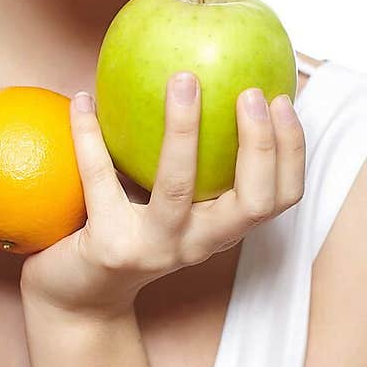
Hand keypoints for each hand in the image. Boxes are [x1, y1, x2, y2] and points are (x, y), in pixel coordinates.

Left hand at [19, 75, 304, 317]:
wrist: (75, 298)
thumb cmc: (127, 230)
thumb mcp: (169, 199)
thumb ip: (194, 156)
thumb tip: (207, 69)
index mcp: (221, 229)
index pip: (281, 198)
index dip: (291, 151)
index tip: (282, 99)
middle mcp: (198, 245)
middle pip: (253, 201)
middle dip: (260, 144)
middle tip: (249, 91)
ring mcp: (154, 249)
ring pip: (180, 189)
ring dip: (184, 130)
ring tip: (182, 80)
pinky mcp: (109, 247)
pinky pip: (99, 178)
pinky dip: (89, 133)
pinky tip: (82, 98)